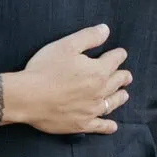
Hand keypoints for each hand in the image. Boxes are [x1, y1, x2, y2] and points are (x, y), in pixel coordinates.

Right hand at [7, 24, 130, 134]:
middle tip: (127, 76)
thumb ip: (89, 37)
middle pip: (117, 82)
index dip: (118, 55)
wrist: (29, 97)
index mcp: (98, 71)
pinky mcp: (81, 124)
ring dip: (120, 97)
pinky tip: (113, 126)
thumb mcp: (67, 45)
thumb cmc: (46, 69)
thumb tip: (106, 29)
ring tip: (124, 95)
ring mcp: (91, 110)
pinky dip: (108, 126)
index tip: (121, 53)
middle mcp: (100, 91)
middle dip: (123, 77)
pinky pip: (100, 126)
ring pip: (112, 103)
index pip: (114, 60)